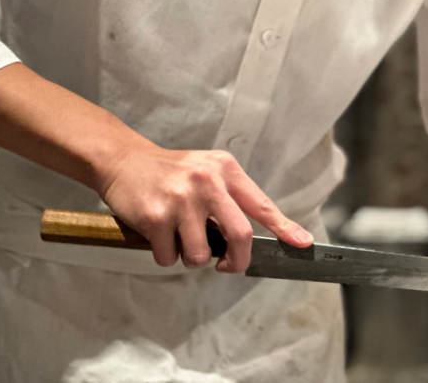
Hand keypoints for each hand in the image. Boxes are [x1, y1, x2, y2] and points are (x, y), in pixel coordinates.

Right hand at [100, 143, 311, 272]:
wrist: (124, 160)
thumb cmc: (171, 173)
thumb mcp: (207, 170)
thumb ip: (230, 198)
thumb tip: (248, 241)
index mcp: (226, 169)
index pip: (261, 204)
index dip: (285, 227)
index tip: (303, 243)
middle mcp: (208, 181)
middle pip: (240, 236)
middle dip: (236, 261)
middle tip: (227, 265)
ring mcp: (182, 199)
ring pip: (201, 255)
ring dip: (191, 258)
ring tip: (180, 238)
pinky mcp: (157, 217)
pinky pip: (170, 257)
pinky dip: (165, 255)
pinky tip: (158, 235)